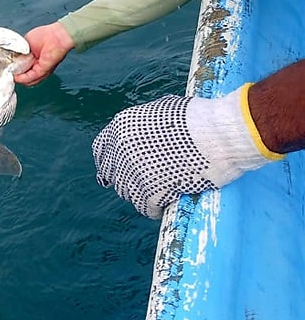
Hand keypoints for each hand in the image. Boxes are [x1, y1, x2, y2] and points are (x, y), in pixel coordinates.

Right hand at [12, 23, 73, 85]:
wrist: (56, 36)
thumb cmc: (45, 35)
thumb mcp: (25, 43)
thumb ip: (19, 52)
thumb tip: (12, 58)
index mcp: (32, 59)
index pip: (21, 68)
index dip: (13, 69)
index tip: (5, 68)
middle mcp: (36, 66)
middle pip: (23, 76)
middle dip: (14, 75)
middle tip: (6, 73)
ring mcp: (40, 70)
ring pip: (27, 80)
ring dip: (17, 79)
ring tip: (9, 75)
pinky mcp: (42, 70)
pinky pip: (30, 78)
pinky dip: (22, 78)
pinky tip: (16, 77)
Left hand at [92, 88, 273, 218]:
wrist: (219, 134)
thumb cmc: (198, 119)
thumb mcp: (161, 110)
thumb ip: (143, 125)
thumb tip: (140, 135)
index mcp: (121, 128)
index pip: (101, 151)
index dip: (110, 161)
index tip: (116, 169)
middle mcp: (121, 150)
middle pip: (114, 174)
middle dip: (127, 178)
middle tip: (144, 181)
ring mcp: (134, 172)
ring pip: (127, 193)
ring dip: (141, 194)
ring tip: (158, 191)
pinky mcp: (150, 192)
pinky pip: (145, 208)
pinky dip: (154, 209)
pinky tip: (162, 205)